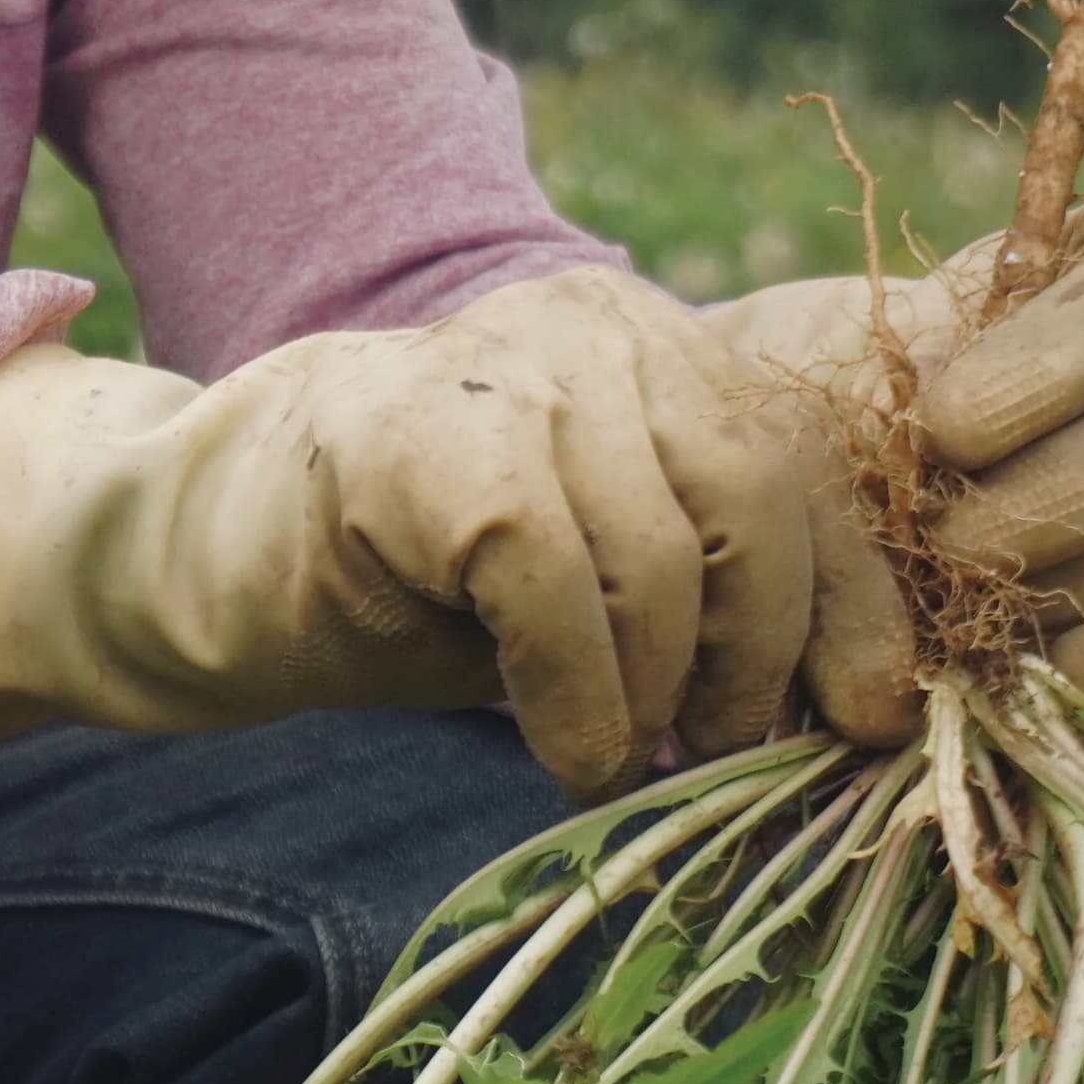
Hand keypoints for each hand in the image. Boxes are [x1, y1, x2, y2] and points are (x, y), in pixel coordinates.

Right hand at [0, 267, 816, 798]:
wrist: (209, 547)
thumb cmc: (419, 581)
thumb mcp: (605, 579)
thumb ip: (721, 599)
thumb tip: (875, 706)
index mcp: (661, 343)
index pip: (812, 458)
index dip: (862, 600)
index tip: (867, 719)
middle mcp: (596, 323)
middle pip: (759, 497)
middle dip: (762, 656)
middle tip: (720, 752)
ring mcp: (502, 365)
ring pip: (661, 550)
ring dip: (659, 695)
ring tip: (622, 760)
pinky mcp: (420, 433)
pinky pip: (547, 573)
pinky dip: (575, 692)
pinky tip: (564, 751)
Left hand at [713, 192, 1083, 743]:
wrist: (949, 456)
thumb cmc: (917, 377)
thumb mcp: (906, 337)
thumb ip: (911, 377)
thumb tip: (909, 451)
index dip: (1041, 371)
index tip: (940, 427)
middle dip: (1052, 498)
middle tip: (944, 544)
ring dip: (1079, 583)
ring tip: (970, 601)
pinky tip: (1047, 662)